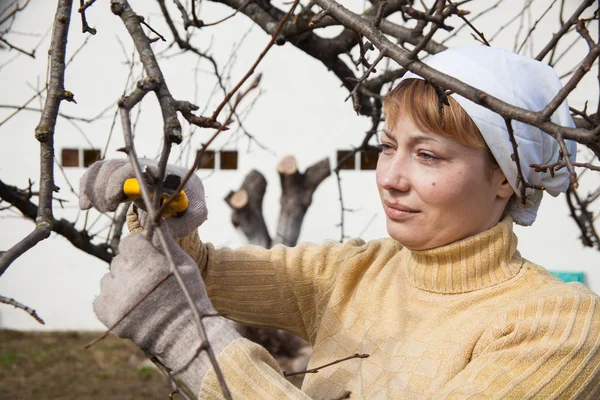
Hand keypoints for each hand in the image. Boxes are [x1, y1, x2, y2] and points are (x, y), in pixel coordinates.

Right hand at [79, 159, 206, 236]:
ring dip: (94, 188)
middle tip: (107, 209)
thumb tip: (160, 227)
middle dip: (103, 188)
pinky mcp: (121, 178)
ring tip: (101, 209)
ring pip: (103, 168)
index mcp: (161, 173)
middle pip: (113, 167)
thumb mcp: (197, 214)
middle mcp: (143, 168)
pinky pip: (98, 174)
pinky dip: (87, 187)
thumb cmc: (192, 203)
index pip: (134, 170)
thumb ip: (185, 221)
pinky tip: (84, 205)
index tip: (114, 203)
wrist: (188, 194)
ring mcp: (131, 171)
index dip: (118, 182)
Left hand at [94, 230, 238, 392]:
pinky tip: (129, 305)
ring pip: (108, 278)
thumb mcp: (184, 265)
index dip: (140, 247)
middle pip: (119, 260)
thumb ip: (166, 242)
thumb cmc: (189, 296)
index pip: (130, 241)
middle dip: (132, 265)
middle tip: (149, 279)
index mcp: (147, 262)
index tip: (149, 256)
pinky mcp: (107, 314)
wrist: (184, 336)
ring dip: (121, 282)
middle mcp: (127, 277)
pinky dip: (111, 300)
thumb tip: (157, 219)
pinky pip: (100, 298)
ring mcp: (115, 297)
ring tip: (140, 295)